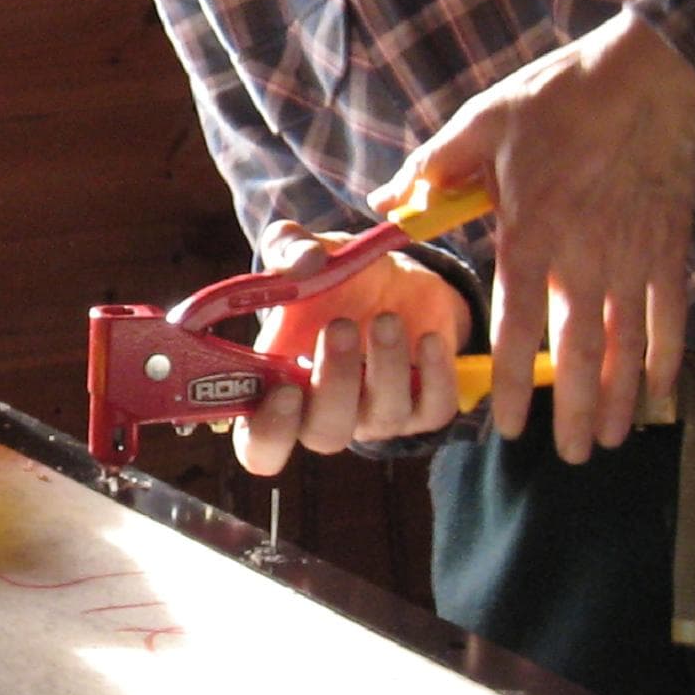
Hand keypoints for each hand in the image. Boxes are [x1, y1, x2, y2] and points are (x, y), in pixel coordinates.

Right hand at [232, 229, 473, 478]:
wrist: (395, 282)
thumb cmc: (333, 278)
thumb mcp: (304, 253)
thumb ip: (287, 247)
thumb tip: (303, 260)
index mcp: (279, 390)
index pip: (260, 447)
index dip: (268, 434)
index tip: (282, 388)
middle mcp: (326, 413)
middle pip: (324, 435)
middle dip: (334, 383)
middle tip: (339, 327)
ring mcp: (376, 415)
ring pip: (381, 419)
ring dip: (385, 368)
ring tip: (387, 318)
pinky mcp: (424, 407)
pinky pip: (433, 412)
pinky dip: (435, 377)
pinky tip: (430, 339)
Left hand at [383, 8, 694, 460]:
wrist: (650, 75)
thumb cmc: (559, 97)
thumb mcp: (480, 123)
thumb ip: (431, 171)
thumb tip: (381, 204)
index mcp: (531, 234)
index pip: (515, 327)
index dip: (510, 383)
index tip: (503, 426)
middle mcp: (584, 260)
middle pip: (580, 355)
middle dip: (576, 413)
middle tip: (571, 457)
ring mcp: (632, 258)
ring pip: (627, 347)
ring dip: (621, 399)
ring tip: (610, 441)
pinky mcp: (668, 249)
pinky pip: (670, 318)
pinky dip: (666, 361)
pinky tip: (660, 395)